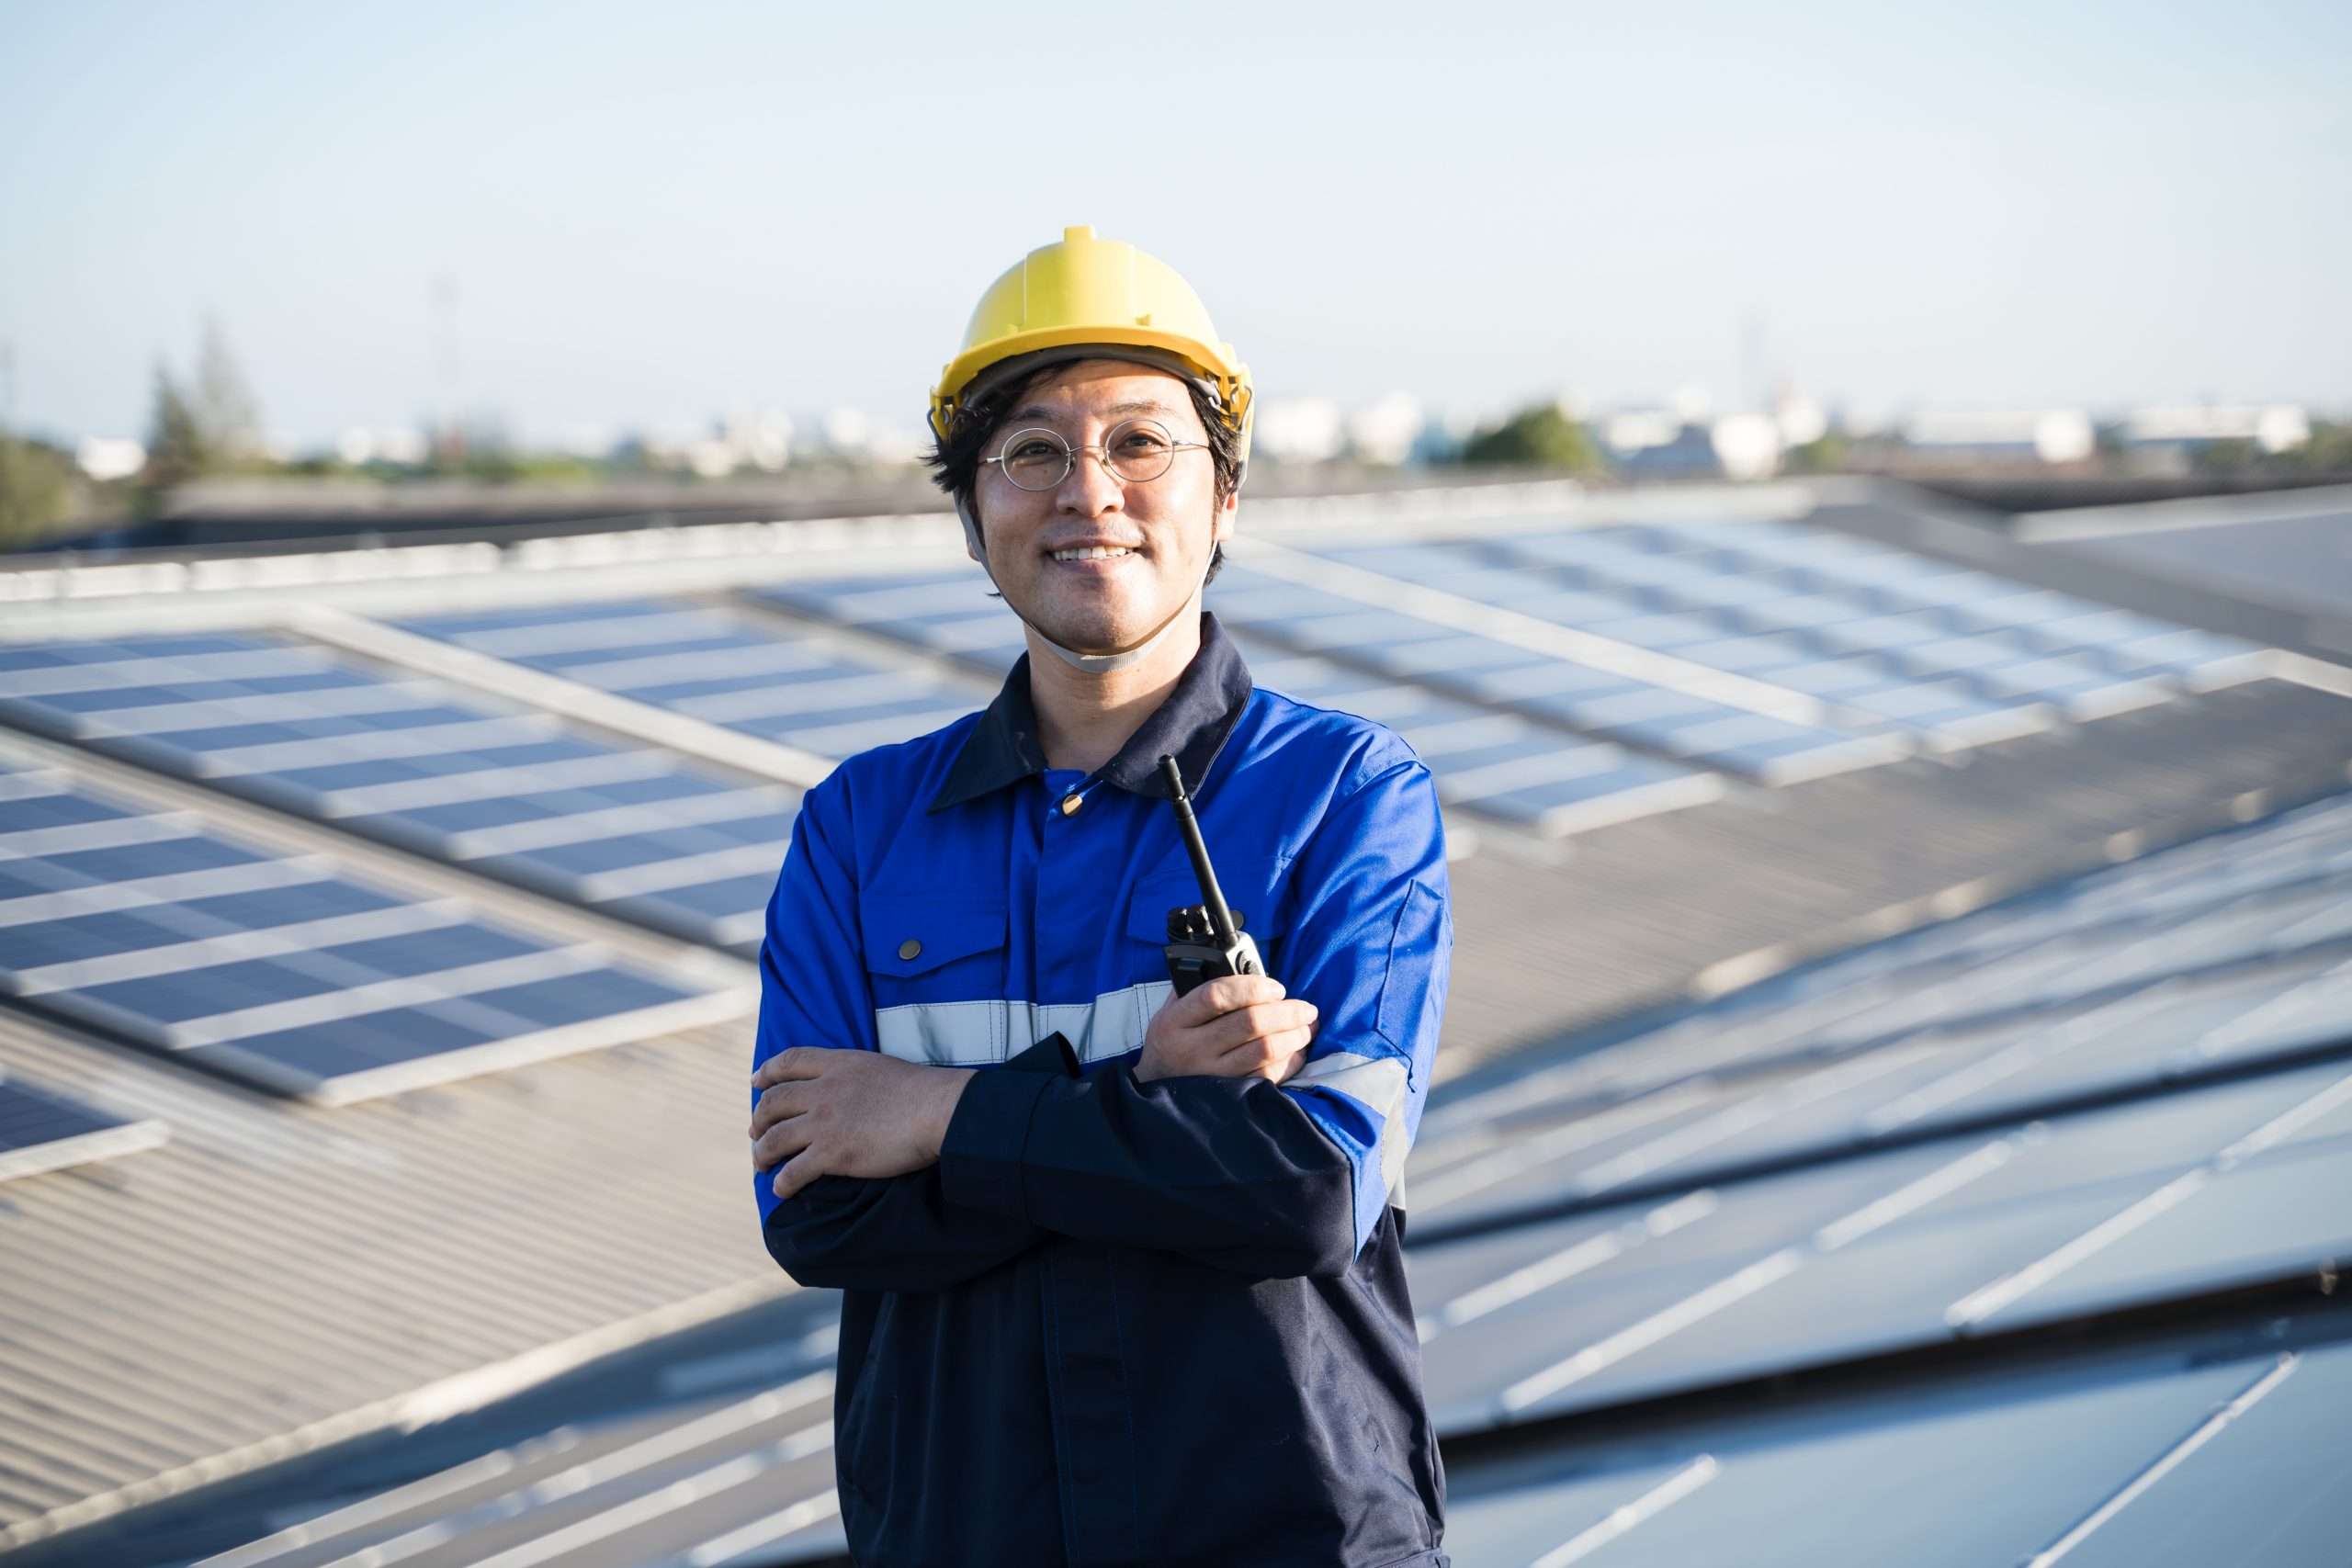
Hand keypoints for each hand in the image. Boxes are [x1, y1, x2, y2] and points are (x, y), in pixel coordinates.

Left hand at [751, 1049, 975, 1201]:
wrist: (937, 1110)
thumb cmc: (922, 1091)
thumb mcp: (880, 1068)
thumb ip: (856, 1076)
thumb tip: (852, 1092)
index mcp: (838, 1065)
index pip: (790, 1061)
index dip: (768, 1072)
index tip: (756, 1082)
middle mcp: (824, 1091)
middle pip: (774, 1102)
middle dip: (759, 1119)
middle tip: (756, 1132)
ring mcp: (825, 1122)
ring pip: (775, 1138)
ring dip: (762, 1153)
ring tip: (761, 1164)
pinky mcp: (832, 1153)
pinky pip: (793, 1171)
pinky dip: (782, 1182)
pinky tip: (781, 1189)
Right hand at [1136, 975, 1317, 1084]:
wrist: (1155, 1090)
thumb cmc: (1169, 1045)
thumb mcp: (1168, 1014)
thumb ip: (1195, 989)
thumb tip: (1241, 969)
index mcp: (1175, 1021)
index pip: (1217, 995)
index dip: (1253, 987)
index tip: (1276, 988)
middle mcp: (1192, 1049)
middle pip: (1249, 1023)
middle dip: (1287, 1012)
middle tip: (1305, 1008)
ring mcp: (1212, 1076)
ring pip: (1264, 1050)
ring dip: (1294, 1036)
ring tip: (1307, 1027)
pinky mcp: (1229, 1097)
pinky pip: (1268, 1077)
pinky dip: (1290, 1061)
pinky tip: (1298, 1051)